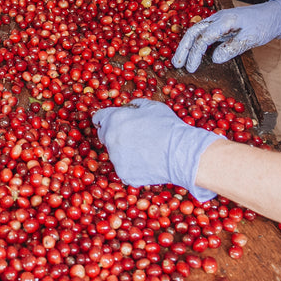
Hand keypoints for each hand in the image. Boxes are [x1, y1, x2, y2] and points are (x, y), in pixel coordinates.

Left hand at [93, 99, 223, 201]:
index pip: (99, 118)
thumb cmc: (168, 127)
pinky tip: (148, 163)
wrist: (181, 152)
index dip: (106, 119)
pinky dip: (133, 167)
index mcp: (115, 119)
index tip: (111, 122)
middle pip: (105, 136)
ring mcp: (116, 158)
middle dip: (115, 135)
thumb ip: (134, 106)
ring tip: (145, 150)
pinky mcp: (124, 174)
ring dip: (124, 152)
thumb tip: (128, 109)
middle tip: (133, 137)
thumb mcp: (151, 106)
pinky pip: (125, 169)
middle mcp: (111, 138)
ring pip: (115, 154)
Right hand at [173, 0, 280, 71]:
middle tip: (176, 64)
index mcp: (224, 20)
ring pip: (196, 31)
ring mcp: (218, 20)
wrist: (275, 13)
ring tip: (179, 60)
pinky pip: (203, 32)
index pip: (204, 37)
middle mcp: (217, 18)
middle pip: (193, 32)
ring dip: (186, 45)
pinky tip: (193, 52)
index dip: (195, 54)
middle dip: (183, 49)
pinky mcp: (221, 24)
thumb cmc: (265, 24)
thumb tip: (214, 59)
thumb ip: (232, 48)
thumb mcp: (252, 38)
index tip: (190, 68)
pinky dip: (195, 42)